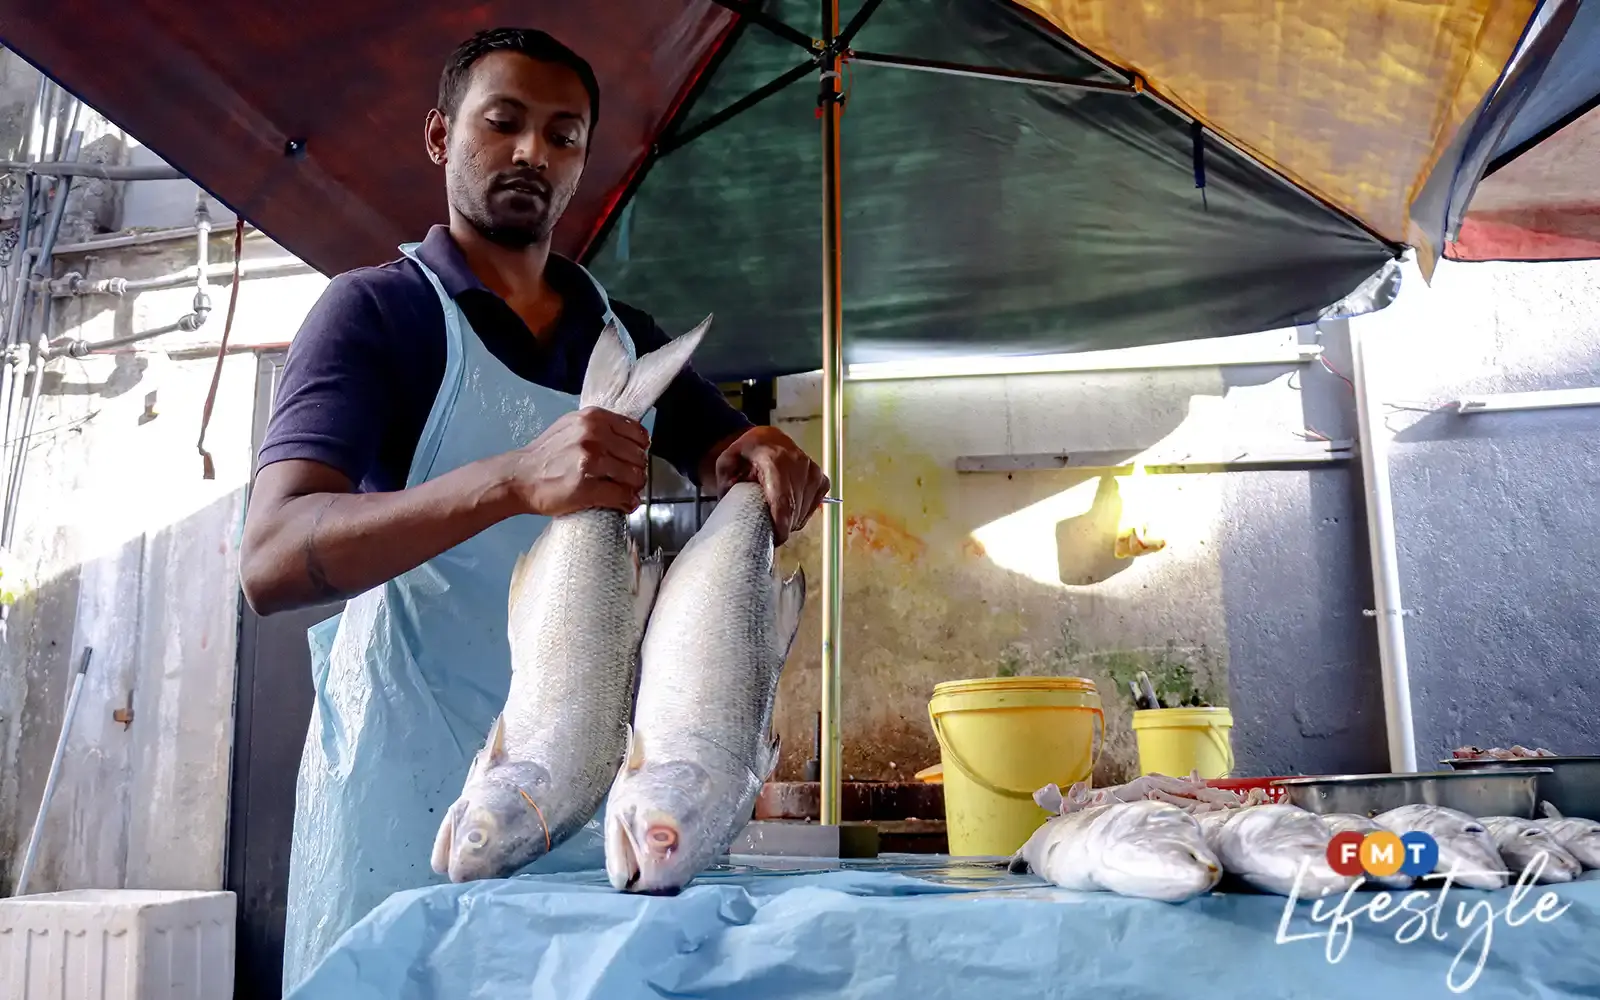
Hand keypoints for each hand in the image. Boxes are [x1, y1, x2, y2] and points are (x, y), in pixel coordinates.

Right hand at [502, 407, 650, 515]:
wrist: (519, 477)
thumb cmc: (545, 455)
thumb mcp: (572, 427)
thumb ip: (599, 427)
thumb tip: (630, 439)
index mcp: (593, 418)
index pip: (637, 433)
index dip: (640, 449)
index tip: (635, 459)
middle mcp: (594, 435)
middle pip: (638, 456)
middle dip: (638, 471)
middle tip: (630, 480)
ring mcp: (590, 460)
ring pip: (634, 476)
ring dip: (634, 488)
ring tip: (626, 492)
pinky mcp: (586, 486)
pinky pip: (621, 496)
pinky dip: (627, 503)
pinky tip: (624, 504)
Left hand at [713, 426, 828, 544]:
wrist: (768, 439)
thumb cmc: (746, 454)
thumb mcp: (727, 464)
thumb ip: (727, 486)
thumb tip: (735, 512)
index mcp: (774, 459)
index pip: (783, 500)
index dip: (780, 525)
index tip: (773, 540)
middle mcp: (799, 464)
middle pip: (794, 510)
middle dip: (781, 526)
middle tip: (765, 529)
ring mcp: (813, 472)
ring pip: (803, 512)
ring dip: (789, 521)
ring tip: (773, 515)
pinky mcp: (821, 479)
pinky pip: (813, 507)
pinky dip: (801, 514)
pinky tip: (788, 510)